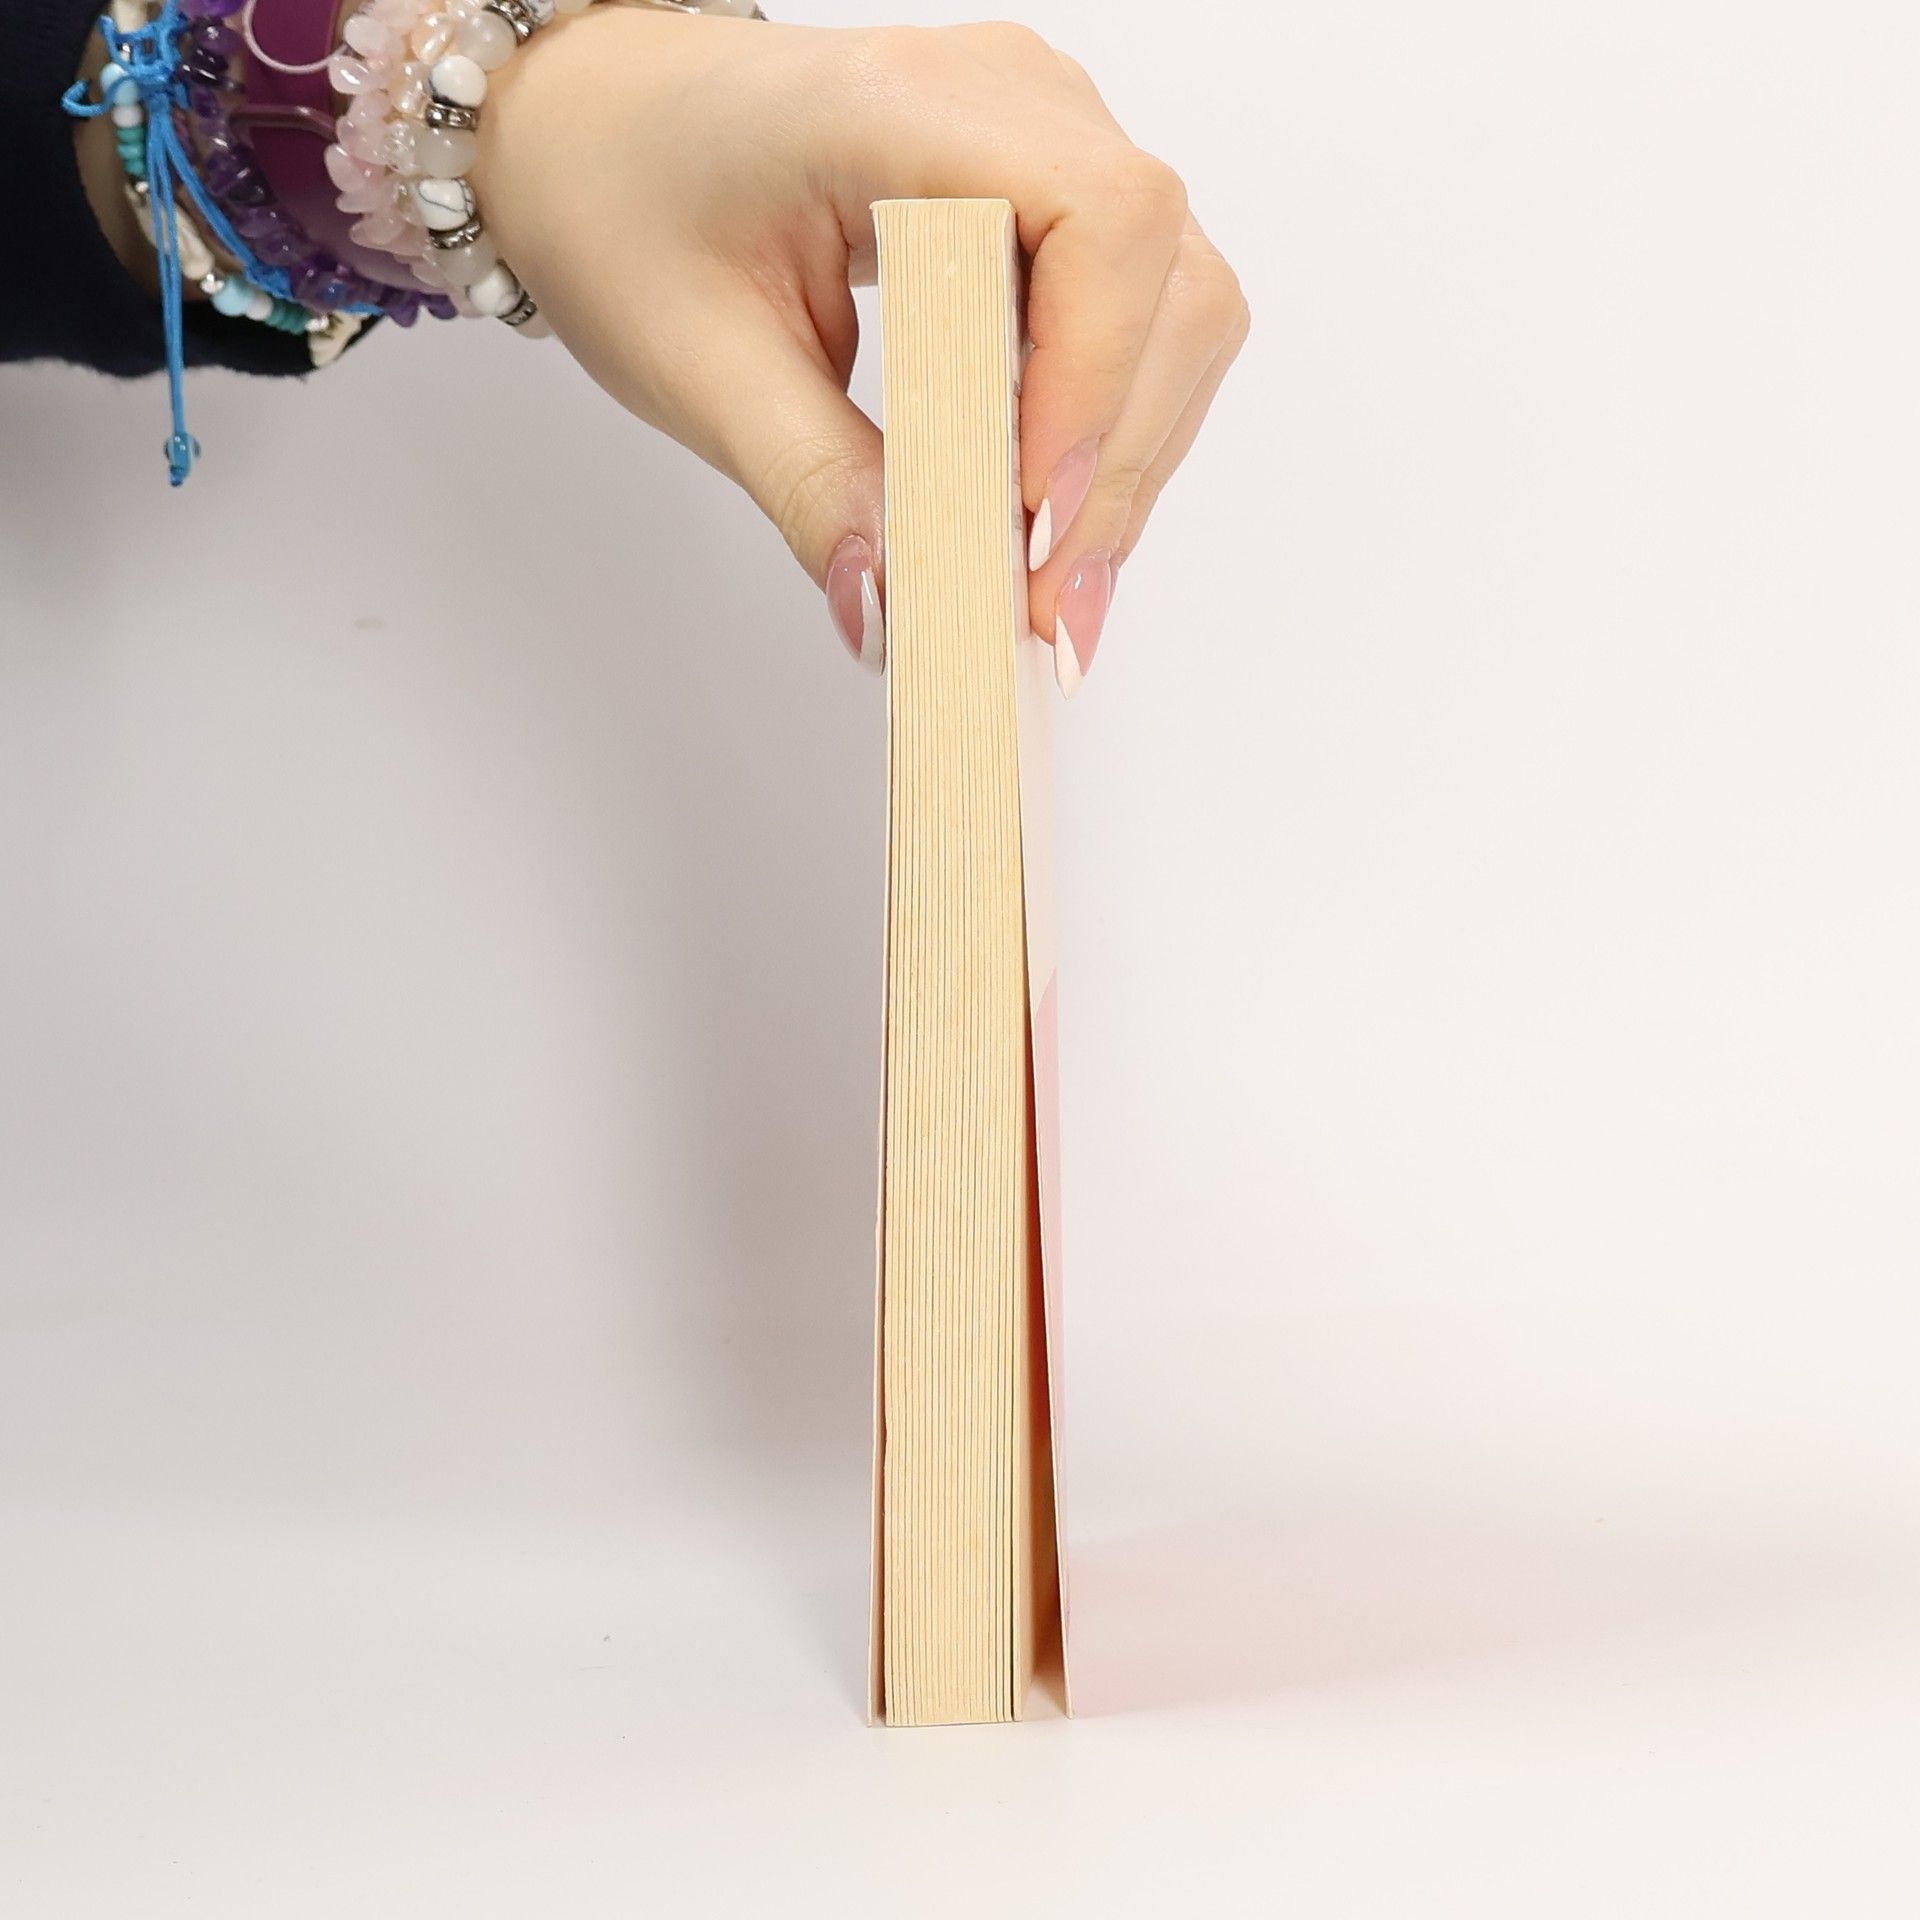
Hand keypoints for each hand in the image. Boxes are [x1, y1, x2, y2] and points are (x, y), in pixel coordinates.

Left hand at [475, 10, 1247, 684]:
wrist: (602, 136)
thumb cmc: (628, 202)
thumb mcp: (698, 363)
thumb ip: (812, 488)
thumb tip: (896, 612)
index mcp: (903, 101)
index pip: (1099, 220)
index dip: (1095, 382)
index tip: (1034, 522)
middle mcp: (1011, 101)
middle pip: (1166, 283)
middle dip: (1114, 464)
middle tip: (1043, 612)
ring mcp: (1047, 145)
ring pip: (1177, 314)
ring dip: (1125, 466)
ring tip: (1047, 593)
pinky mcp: (1052, 205)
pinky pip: (1140, 325)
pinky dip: (1108, 441)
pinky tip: (1046, 527)